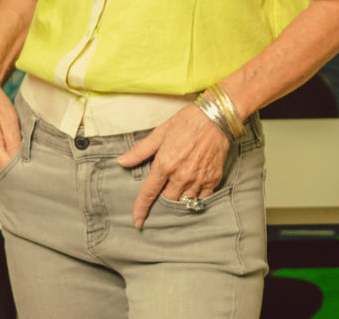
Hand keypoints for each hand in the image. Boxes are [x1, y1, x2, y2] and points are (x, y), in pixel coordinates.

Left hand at [116, 104, 229, 227]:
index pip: (149, 193)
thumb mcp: (160, 133)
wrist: (216, 118)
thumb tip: (122, 162)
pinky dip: (195, 198)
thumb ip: (140, 151)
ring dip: (178, 199)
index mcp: (165, 164)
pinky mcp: (212, 180)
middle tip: (163, 189)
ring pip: (184, 202)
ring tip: (177, 190)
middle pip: (167, 200)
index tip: (136, 221)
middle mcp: (181, 176)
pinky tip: (192, 190)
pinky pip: (201, 199)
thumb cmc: (187, 122)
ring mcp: (198, 180)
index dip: (141, 209)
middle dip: (162, 199)